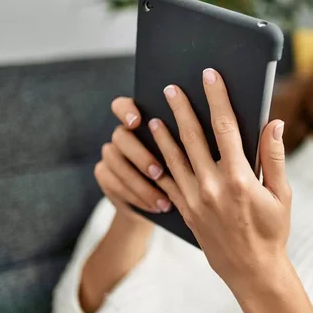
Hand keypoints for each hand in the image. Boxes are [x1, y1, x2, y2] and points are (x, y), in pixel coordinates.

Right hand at [94, 97, 181, 219]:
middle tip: (159, 172)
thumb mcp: (193, 156)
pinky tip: (156, 207)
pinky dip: (136, 197)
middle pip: (120, 136)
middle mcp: (123, 134)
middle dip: (140, 156)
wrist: (166, 202)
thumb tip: (208, 135)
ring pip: (115, 162)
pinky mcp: (104, 176)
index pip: (122, 106)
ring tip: (164, 199)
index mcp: (141, 120)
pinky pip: (111, 184)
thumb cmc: (188, 172)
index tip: (137, 121)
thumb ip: (191, 142)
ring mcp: (110, 154)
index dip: (126, 110)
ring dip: (140, 182)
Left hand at [147, 68, 291, 291]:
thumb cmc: (272, 231)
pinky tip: (153, 151)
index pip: (225, 127)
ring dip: (162, 133)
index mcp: (240, 178)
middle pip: (192, 136)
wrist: (251, 270)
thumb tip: (274, 123)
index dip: (217, 98)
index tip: (210, 76)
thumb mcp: (282, 195)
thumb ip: (275, 157)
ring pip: (173, 157)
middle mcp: (212, 185)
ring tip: (154, 115)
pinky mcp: (185, 210)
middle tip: (171, 88)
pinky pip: (166, 182)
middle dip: (181, 108)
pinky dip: (158, 163)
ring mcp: (194, 199)